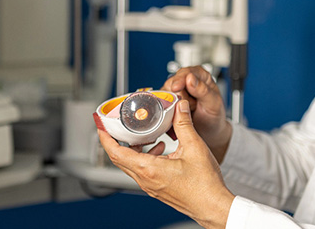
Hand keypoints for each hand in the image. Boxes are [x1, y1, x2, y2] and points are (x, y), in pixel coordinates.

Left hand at [98, 99, 233, 227]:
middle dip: (115, 140)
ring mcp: (151, 186)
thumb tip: (179, 107)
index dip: (105, 137)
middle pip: (119, 158)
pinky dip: (144, 156)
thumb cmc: (205, 185)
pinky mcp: (158, 188)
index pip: (116, 152)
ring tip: (141, 134)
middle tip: (115, 125)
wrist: (213, 207)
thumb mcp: (195, 147)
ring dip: (132, 148)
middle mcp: (146, 179)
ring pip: (131, 164)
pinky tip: (160, 148)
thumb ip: (184, 124)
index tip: (101, 125)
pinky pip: (142, 170)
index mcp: (149, 169)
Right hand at [163, 67, 232, 162]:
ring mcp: (176, 92)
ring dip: (173, 106)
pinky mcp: (169, 102)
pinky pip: (162, 104)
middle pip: (172, 83)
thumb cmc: (214, 116)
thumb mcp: (213, 104)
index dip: (180, 80)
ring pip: (165, 94)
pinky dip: (167, 112)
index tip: (176, 88)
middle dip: (179, 97)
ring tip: (187, 112)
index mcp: (200, 76)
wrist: (209, 132)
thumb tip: (190, 78)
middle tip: (191, 106)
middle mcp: (186, 82)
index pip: (186, 72)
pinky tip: (177, 116)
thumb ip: (203, 90)